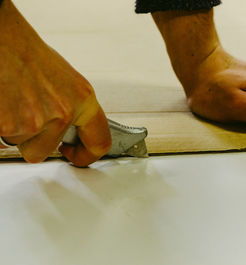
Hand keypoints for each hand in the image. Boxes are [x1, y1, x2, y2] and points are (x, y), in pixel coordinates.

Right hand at [0, 0, 110, 165]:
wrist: (5, 40)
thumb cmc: (30, 55)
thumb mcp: (68, 83)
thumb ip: (74, 110)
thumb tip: (74, 132)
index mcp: (83, 101)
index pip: (99, 142)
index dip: (86, 155)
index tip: (75, 155)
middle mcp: (63, 112)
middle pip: (46, 151)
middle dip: (34, 139)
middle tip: (26, 114)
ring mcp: (35, 121)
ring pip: (23, 145)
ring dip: (16, 131)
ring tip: (14, 101)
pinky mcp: (8, 125)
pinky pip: (3, 140)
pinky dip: (1, 126)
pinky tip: (4, 104)